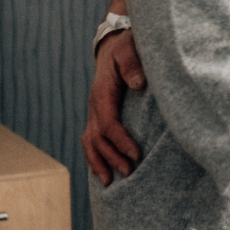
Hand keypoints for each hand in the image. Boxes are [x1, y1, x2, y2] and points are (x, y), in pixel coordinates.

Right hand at [81, 29, 145, 184]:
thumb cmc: (126, 48)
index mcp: (102, 93)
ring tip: (110, 183)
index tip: (137, 154)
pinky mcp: (98, 116)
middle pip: (97, 138)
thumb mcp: (129, 50)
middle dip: (112, 158)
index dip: (121, 141)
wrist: (114, 45)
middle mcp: (94, 106)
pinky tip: (103, 172)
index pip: (108, 123)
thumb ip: (133, 64)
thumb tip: (139, 84)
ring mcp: (94, 112)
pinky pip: (91, 140)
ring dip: (99, 163)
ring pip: (90, 143)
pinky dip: (95, 158)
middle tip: (130, 173)